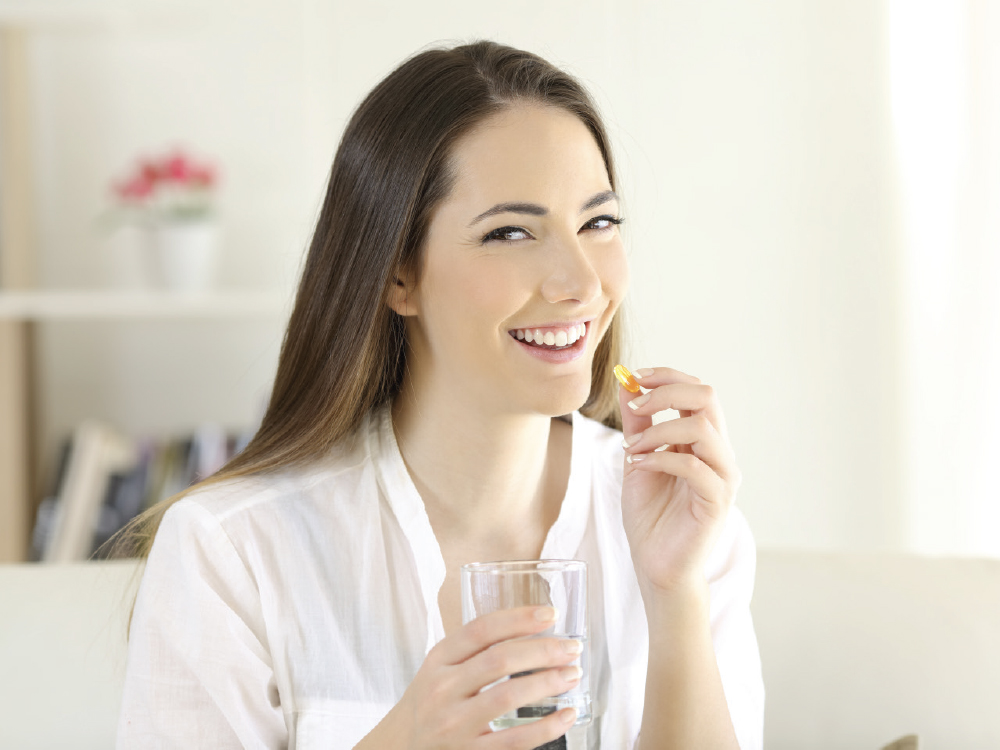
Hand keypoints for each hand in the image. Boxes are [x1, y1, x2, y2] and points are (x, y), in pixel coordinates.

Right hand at [359, 606, 581, 749]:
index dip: (519, 618)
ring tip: (572, 675)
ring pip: (509, 696)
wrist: (398, 748)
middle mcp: (444, 689)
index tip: (551, 614)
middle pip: (500, 660)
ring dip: (548, 683)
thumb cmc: (430, 703)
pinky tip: (567, 715)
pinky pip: (514, 741)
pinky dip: (547, 727)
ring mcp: (455, 724)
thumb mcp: (439, 668)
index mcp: (439, 659)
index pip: (481, 630)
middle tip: (571, 648)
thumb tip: (530, 628)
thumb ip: (473, 650)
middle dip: (543, 651)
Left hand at [618, 367, 741, 597]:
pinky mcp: (718, 500)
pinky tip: (638, 466)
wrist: (656, 565)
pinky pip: (694, 466)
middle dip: (667, 391)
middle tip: (635, 405)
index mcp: (703, 440)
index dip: (668, 377)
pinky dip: (660, 458)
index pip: (698, 391)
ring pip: (702, 428)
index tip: (635, 376)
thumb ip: (638, 424)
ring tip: (631, 448)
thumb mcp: (638, 459)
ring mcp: (722, 476)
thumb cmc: (650, 516)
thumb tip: (627, 384)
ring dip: (658, 430)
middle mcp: (719, 452)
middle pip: (708, 398)